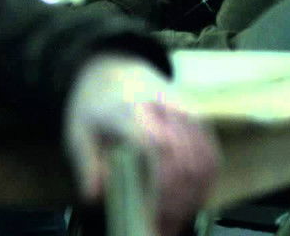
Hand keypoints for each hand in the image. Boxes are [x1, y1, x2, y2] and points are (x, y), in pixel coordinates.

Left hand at [63, 55, 217, 235]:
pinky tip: (190, 201)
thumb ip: (86, 165)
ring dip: (194, 196)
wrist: (114, 69)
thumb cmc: (95, 105)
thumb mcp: (78, 131)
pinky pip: (212, 154)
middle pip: (186, 159)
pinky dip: (205, 183)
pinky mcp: (199, 118)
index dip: (163, 184)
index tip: (154, 214)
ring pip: (204, 159)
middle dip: (178, 201)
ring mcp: (185, 110)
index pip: (158, 146)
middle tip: (162, 227)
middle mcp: (163, 107)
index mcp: (129, 110)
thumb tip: (94, 197)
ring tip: (175, 220)